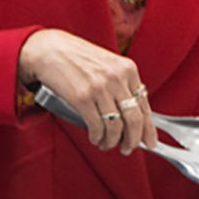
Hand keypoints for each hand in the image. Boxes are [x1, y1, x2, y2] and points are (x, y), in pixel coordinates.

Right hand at [18, 29, 157, 153]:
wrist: (48, 49)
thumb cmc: (77, 57)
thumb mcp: (109, 64)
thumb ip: (123, 84)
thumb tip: (135, 112)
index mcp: (128, 70)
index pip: (145, 106)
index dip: (149, 128)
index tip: (150, 141)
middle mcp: (117, 79)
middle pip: (134, 119)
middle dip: (134, 139)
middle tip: (129, 148)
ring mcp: (100, 88)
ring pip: (116, 126)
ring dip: (113, 141)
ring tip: (108, 144)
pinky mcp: (82, 98)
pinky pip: (97, 126)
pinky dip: (98, 137)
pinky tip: (96, 138)